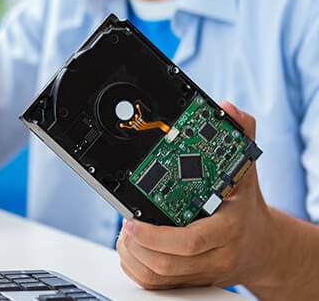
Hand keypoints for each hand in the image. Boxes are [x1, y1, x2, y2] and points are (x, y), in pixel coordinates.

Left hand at [117, 101, 273, 289]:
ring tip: (127, 235)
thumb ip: (241, 134)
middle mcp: (215, 253)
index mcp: (228, 227)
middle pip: (167, 262)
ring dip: (133, 256)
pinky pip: (156, 285)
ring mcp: (201, 271)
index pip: (192, 239)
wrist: (264, 249)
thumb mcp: (248, 169)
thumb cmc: (246, 209)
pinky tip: (133, 249)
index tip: (133, 220)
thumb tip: (227, 109)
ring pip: (158, 276)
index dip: (157, 235)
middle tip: (125, 223)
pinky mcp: (189, 281)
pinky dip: (136, 268)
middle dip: (137, 243)